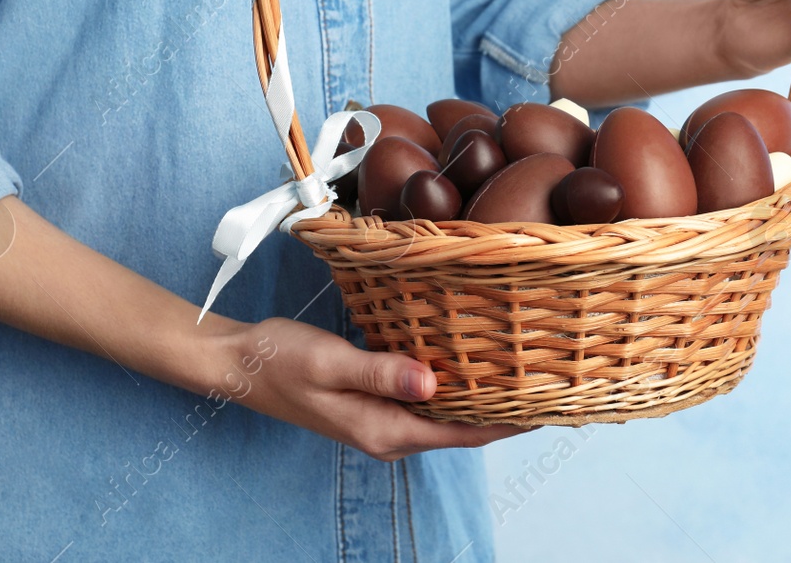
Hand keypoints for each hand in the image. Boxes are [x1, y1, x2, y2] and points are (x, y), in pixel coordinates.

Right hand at [214, 316, 529, 461]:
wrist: (239, 363)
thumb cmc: (281, 360)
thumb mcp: (331, 362)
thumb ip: (382, 372)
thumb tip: (434, 383)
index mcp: (385, 430)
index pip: (464, 433)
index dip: (510, 422)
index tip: (551, 405)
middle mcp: (390, 431)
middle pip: (463, 426)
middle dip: (506, 408)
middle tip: (550, 378)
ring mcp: (383, 417)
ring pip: (446, 410)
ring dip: (482, 393)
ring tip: (525, 367)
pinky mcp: (376, 399)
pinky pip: (426, 395)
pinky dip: (453, 381)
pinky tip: (472, 357)